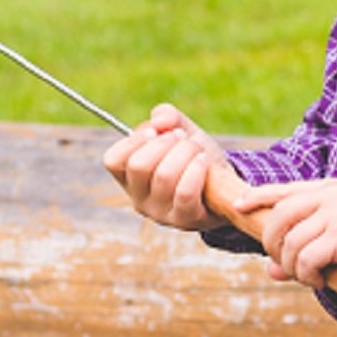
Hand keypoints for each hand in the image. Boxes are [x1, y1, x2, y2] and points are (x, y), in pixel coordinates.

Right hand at [102, 104, 231, 233]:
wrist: (223, 182)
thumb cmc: (193, 155)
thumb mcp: (179, 129)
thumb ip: (167, 116)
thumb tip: (160, 121)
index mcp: (130, 178)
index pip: (113, 160)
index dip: (134, 140)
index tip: (155, 131)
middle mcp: (140, 199)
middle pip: (139, 165)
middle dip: (165, 142)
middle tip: (182, 138)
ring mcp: (160, 213)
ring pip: (164, 176)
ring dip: (186, 151)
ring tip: (197, 149)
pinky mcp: (184, 220)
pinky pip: (185, 192)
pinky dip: (196, 169)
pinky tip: (203, 161)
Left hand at [226, 173, 336, 288]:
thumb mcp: (335, 240)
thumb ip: (304, 249)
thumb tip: (271, 271)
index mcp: (326, 189)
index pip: (284, 189)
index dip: (258, 196)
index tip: (239, 206)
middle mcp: (328, 195)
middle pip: (280, 214)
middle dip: (271, 243)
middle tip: (282, 263)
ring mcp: (336, 212)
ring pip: (292, 240)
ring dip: (291, 266)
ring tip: (307, 277)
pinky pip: (308, 257)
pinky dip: (306, 274)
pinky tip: (319, 280)